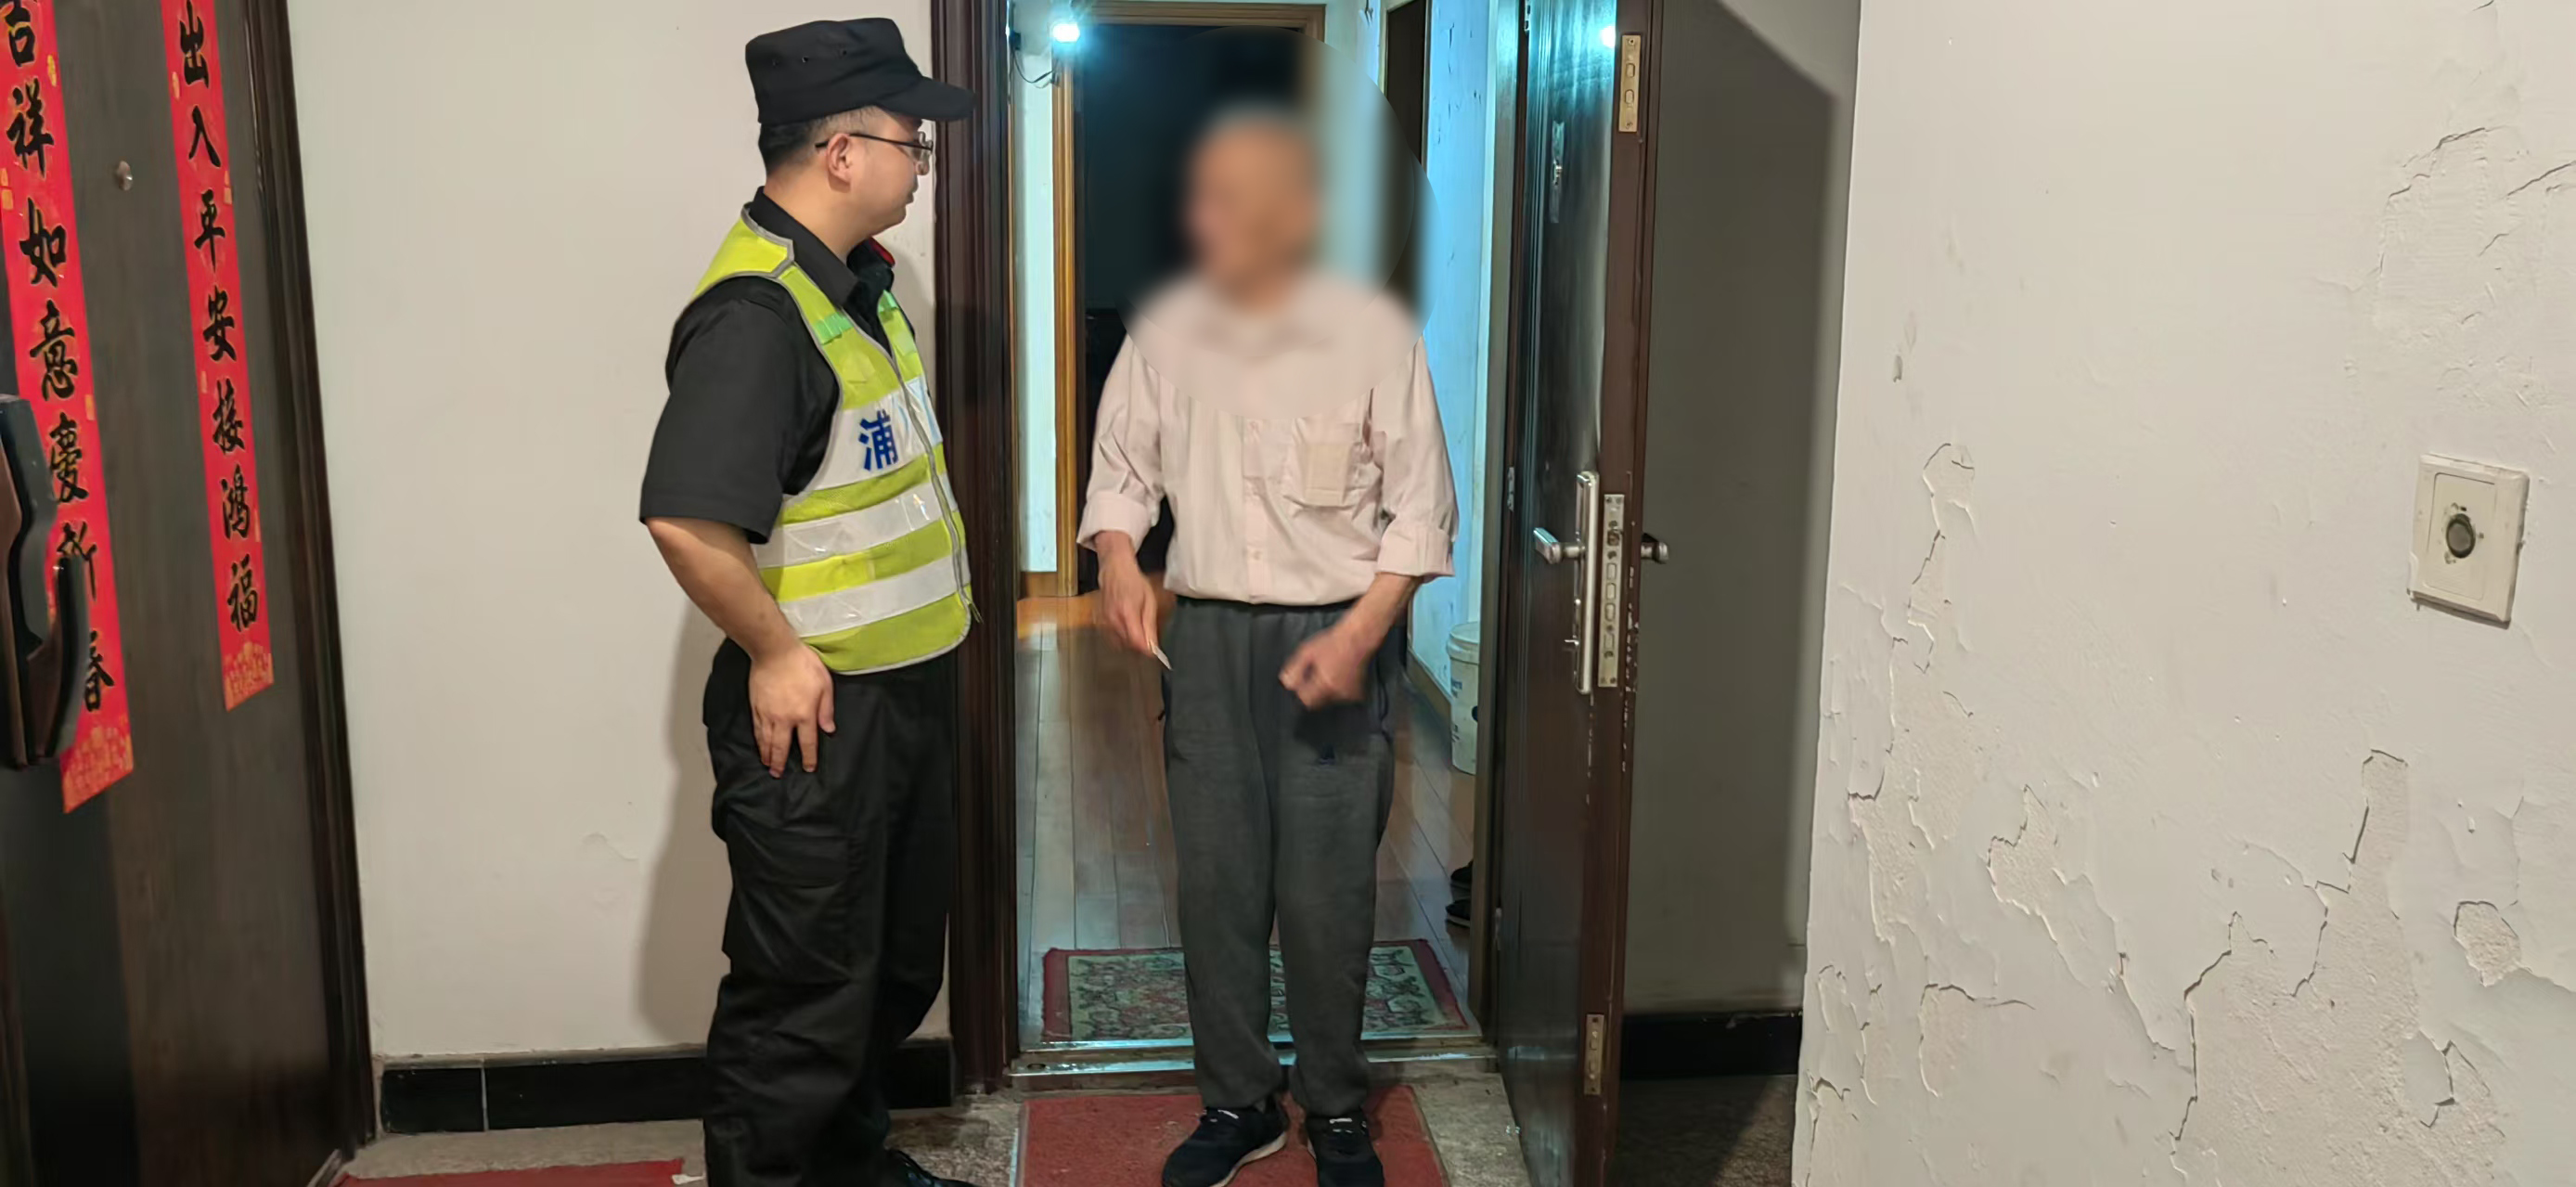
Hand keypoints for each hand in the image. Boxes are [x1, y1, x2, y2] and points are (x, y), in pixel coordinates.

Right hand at [749, 646, 834, 775]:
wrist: (775, 652)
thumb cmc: (802, 664)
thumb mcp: (825, 684)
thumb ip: (827, 709)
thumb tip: (829, 729)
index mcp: (805, 715)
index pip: (808, 743)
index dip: (809, 758)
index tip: (808, 768)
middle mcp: (785, 719)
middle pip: (782, 747)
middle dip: (781, 763)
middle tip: (779, 774)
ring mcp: (768, 714)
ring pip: (767, 741)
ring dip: (768, 755)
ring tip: (768, 766)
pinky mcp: (756, 707)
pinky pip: (756, 730)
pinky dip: (758, 741)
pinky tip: (759, 746)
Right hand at [1100, 554, 1160, 655]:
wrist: (1115, 569)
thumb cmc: (1133, 581)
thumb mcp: (1149, 601)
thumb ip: (1149, 625)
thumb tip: (1152, 645)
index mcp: (1127, 613)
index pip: (1136, 642)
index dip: (1146, 650)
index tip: (1153, 652)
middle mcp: (1113, 619)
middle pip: (1127, 645)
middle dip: (1139, 646)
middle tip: (1148, 640)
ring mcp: (1104, 620)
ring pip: (1118, 643)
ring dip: (1129, 642)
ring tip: (1137, 631)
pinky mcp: (1099, 621)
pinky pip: (1110, 637)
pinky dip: (1120, 638)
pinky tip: (1127, 628)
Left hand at [1280, 625, 1371, 707]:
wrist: (1357, 638)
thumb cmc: (1332, 642)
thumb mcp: (1307, 651)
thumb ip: (1295, 669)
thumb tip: (1287, 683)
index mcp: (1325, 683)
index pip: (1307, 700)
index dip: (1302, 691)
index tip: (1303, 682)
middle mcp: (1338, 692)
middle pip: (1318, 702)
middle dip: (1315, 691)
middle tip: (1318, 672)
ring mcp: (1349, 694)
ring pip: (1330, 699)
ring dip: (1327, 690)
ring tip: (1330, 671)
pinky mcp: (1357, 693)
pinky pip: (1341, 697)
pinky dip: (1338, 690)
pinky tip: (1339, 674)